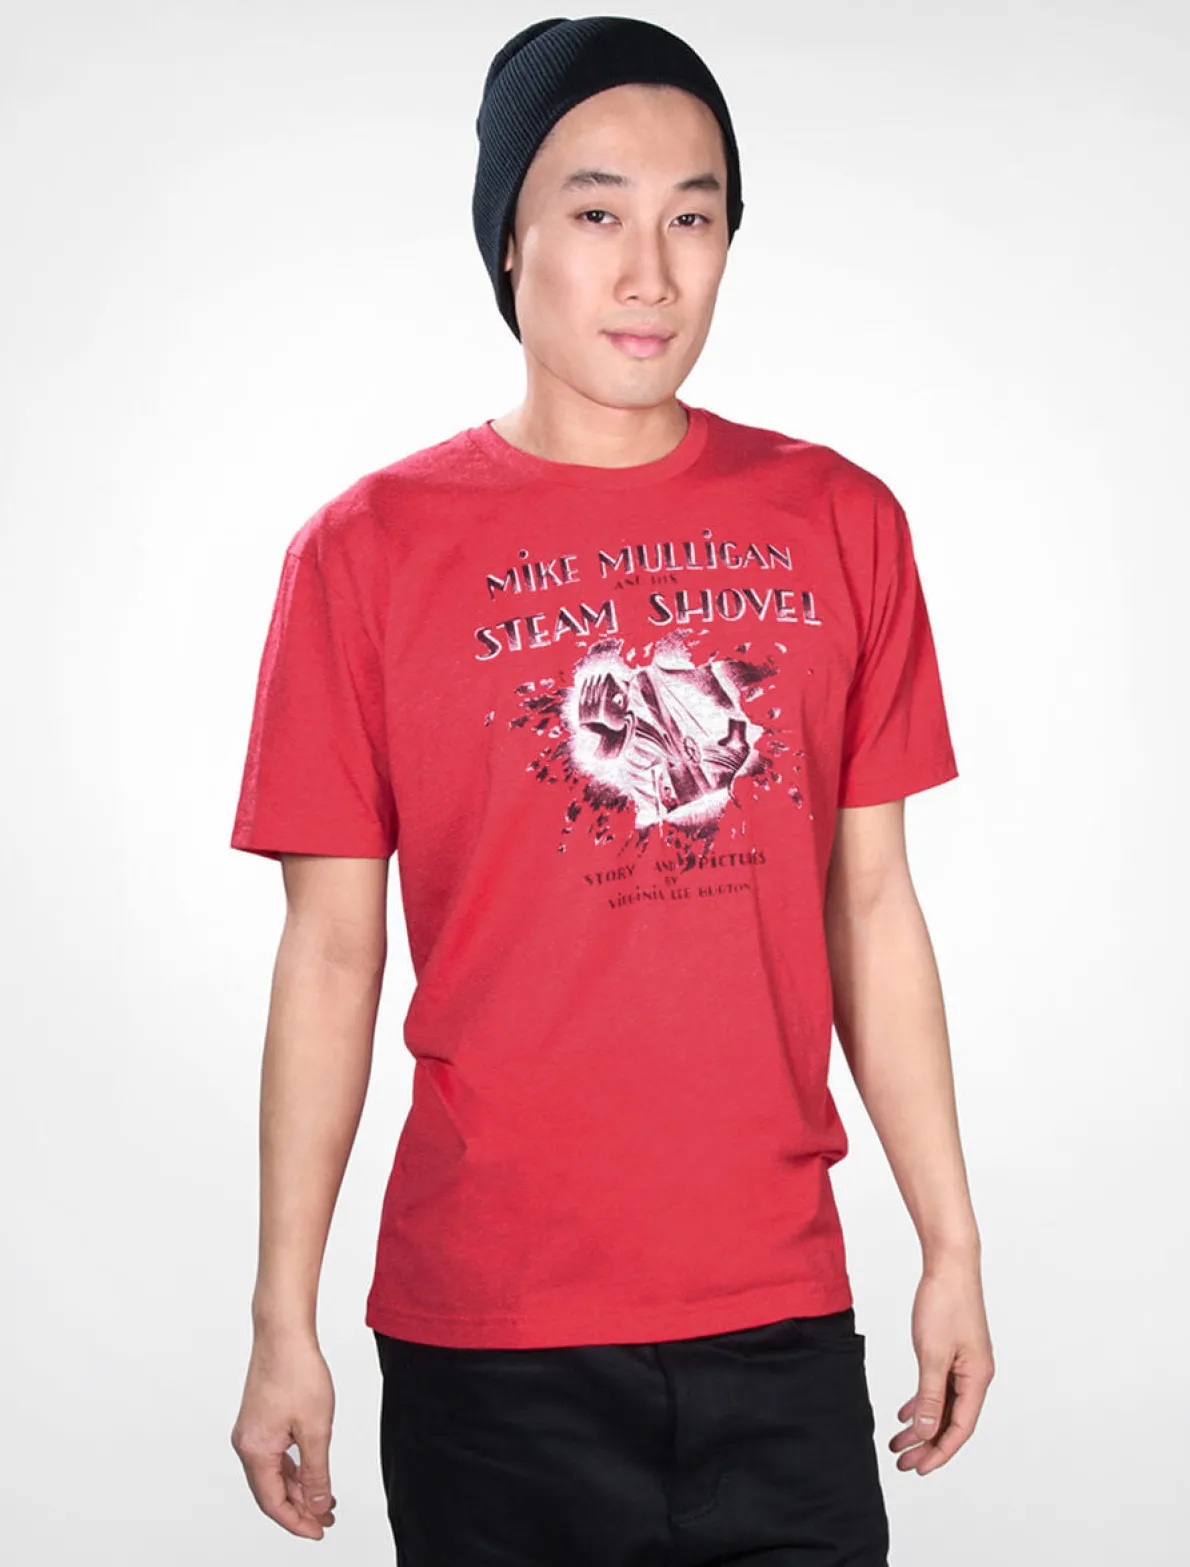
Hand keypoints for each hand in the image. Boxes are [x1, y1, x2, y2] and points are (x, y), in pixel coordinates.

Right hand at [230, 1329, 337, 1538]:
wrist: (283, 1332)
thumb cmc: (298, 1372)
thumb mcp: (316, 1429)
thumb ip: (316, 1473)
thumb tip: (317, 1506)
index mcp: (255, 1451)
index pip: (273, 1504)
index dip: (297, 1522)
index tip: (319, 1532)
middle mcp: (245, 1444)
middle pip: (270, 1492)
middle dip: (299, 1508)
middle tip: (326, 1519)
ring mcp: (249, 1431)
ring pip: (272, 1474)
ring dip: (297, 1488)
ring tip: (324, 1498)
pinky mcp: (257, 1419)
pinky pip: (273, 1456)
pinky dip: (292, 1468)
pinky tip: (310, 1470)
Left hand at [890, 1257, 994, 1475]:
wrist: (949, 1264)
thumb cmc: (944, 1303)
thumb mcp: (932, 1354)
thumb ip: (930, 1395)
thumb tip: (928, 1432)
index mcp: (977, 1379)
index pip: (960, 1428)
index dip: (940, 1452)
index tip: (918, 1469)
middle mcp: (975, 1376)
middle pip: (952, 1421)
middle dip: (927, 1444)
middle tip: (902, 1463)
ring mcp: (965, 1364)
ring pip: (944, 1405)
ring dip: (922, 1425)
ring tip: (898, 1443)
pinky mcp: (954, 1351)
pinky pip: (939, 1386)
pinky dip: (923, 1402)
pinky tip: (906, 1413)